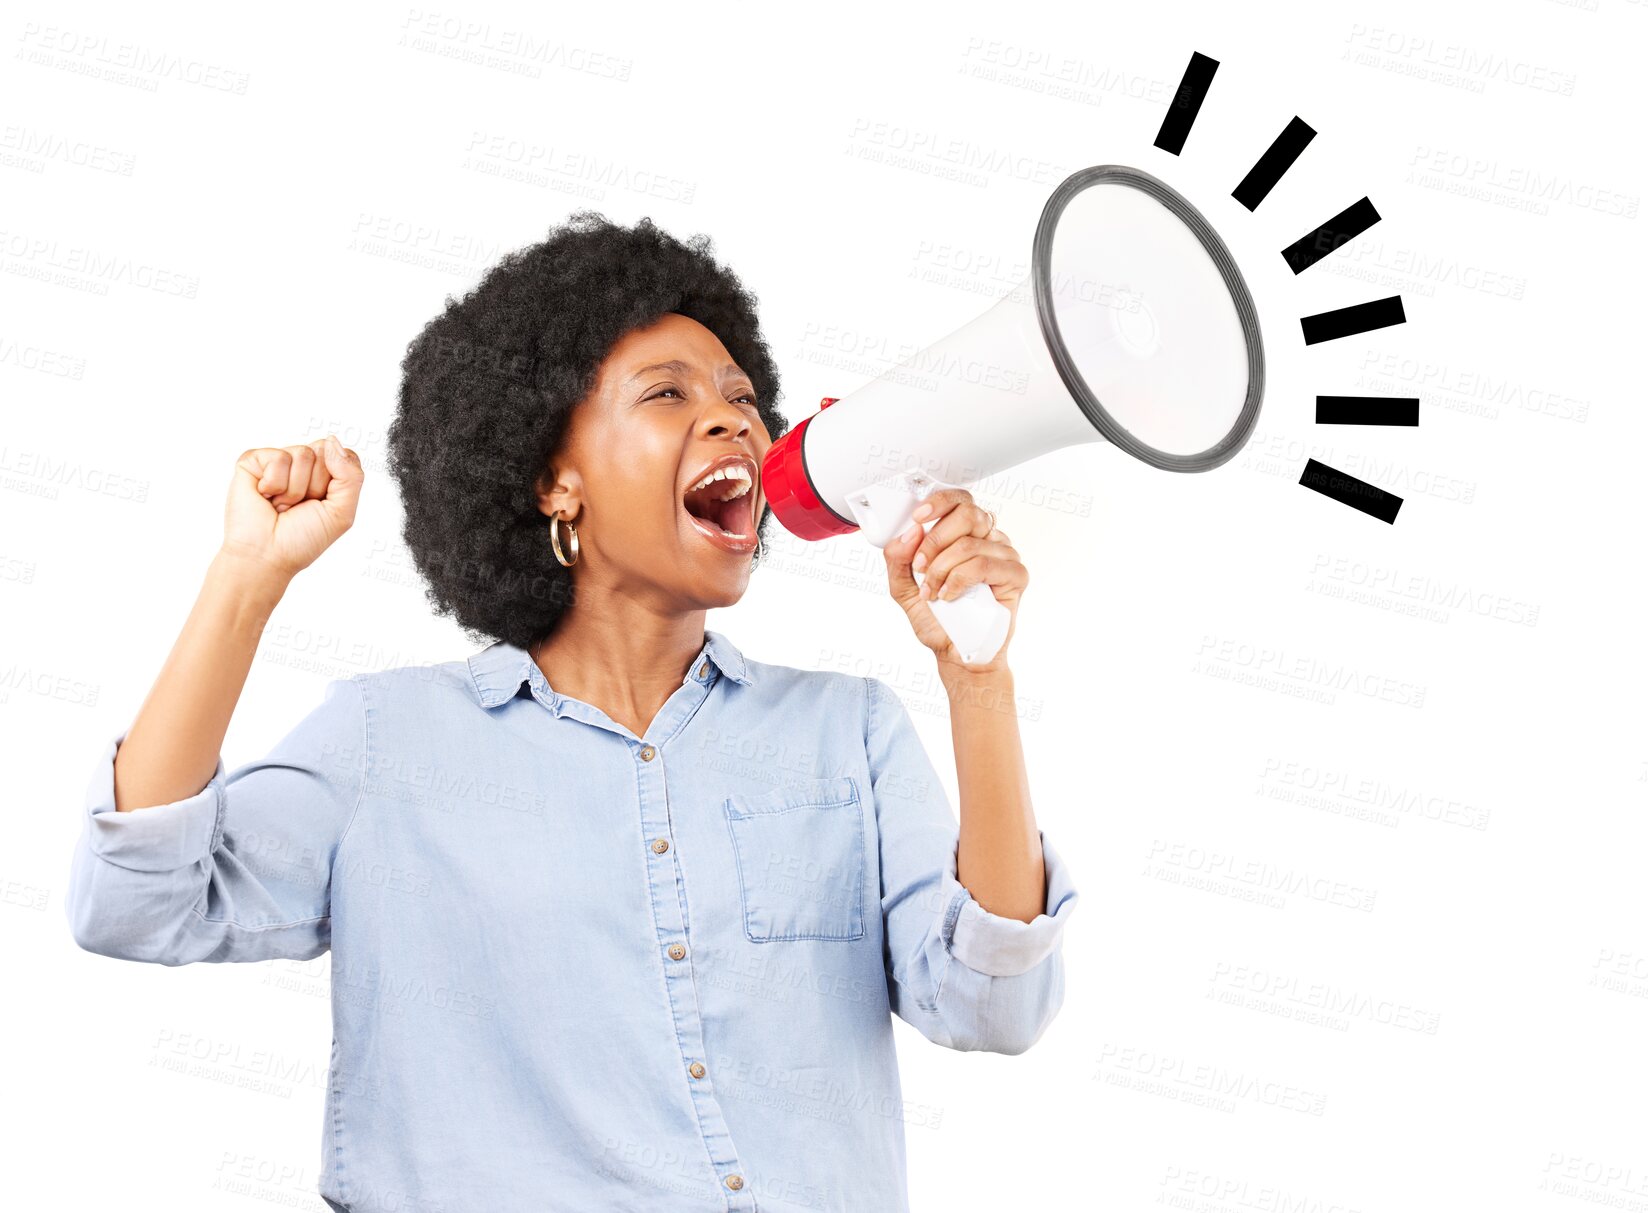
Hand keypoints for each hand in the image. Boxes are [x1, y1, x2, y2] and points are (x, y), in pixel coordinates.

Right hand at [221, 434, 363, 579]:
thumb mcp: (342, 511)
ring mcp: (277, 462)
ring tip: (281, 505)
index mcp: (324, 476)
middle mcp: (301, 466)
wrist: (266, 555)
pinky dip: (275, 483)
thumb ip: (350, 475)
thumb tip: (332, 441)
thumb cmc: (302, 539)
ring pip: (304, 454)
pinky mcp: (253, 461)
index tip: (322, 503)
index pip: (344, 456)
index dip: (337, 481)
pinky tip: (265, 496)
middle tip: (299, 506)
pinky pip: (278, 457)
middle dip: (316, 485)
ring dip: (295, 489)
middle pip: (325, 451)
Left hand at [881, 487, 1025, 674]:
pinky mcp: (1016, 575)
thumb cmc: (937, 620)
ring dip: (941, 570)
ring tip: (933, 592)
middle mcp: (989, 539)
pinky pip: (983, 564)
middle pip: (968, 513)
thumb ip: (898, 559)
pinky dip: (958, 580)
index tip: (918, 517)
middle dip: (935, 540)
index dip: (939, 502)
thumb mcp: (903, 587)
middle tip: (921, 566)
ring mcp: (1005, 555)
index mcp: (967, 533)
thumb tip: (910, 532)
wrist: (955, 652)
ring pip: (969, 544)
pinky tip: (950, 596)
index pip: (960, 500)